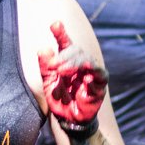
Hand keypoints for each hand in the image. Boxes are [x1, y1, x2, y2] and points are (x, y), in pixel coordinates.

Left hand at [38, 21, 107, 137]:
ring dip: (73, 62)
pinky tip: (81, 74)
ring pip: (86, 58)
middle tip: (53, 66)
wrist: (70, 120)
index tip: (55, 24)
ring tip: (61, 70)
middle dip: (63, 55)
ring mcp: (91, 71)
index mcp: (67, 61)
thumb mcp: (48, 84)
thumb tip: (43, 48)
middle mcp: (80, 63)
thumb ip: (45, 67)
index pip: (65, 43)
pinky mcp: (101, 83)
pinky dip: (90, 69)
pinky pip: (99, 72)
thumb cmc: (60, 100)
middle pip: (76, 49)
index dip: (61, 33)